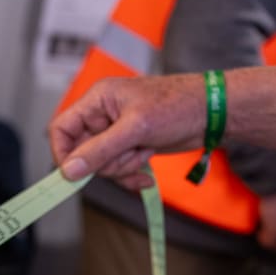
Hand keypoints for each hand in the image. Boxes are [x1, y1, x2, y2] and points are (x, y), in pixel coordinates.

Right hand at [50, 74, 207, 189]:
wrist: (214, 113)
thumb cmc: (179, 105)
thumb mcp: (135, 129)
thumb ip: (99, 150)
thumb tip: (69, 170)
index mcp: (98, 100)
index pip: (62, 128)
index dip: (63, 153)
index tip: (74, 173)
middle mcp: (103, 115)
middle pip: (81, 151)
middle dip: (105, 163)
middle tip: (128, 156)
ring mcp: (116, 132)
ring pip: (100, 164)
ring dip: (122, 168)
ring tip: (144, 154)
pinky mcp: (130, 145)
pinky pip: (117, 168)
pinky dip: (130, 174)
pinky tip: (147, 173)